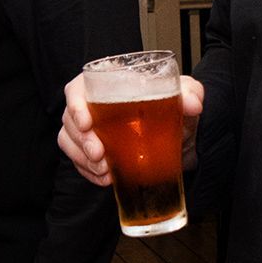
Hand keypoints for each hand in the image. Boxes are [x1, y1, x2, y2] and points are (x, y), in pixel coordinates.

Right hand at [59, 71, 202, 185]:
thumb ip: (191, 92)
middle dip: (80, 141)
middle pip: (69, 119)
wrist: (179, 134)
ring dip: (82, 159)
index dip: (75, 105)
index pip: (76, 89)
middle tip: (99, 155)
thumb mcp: (185, 94)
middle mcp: (92, 105)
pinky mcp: (92, 151)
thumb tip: (193, 103)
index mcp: (106, 83)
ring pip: (69, 141)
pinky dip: (88, 172)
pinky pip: (79, 161)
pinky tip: (105, 178)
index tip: (85, 123)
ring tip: (104, 170)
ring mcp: (89, 129)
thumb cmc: (174, 105)